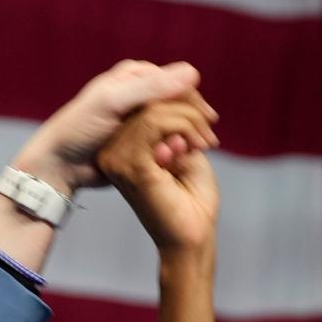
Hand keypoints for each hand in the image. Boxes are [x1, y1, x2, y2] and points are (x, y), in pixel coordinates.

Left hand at [14, 61, 215, 194]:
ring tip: (201, 151)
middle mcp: (136, 94)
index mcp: (132, 76)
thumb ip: (151, 88)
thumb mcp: (114, 103)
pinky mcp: (135, 140)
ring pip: (171, 123)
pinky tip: (184, 160)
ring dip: (187, 136)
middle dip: (193, 120)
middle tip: (210, 140)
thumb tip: (192, 73)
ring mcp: (137, 118)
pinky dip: (174, 149)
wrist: (59, 164)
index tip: (208, 119)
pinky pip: (161, 141)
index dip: (192, 99)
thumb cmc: (79, 129)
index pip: (172, 81)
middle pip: (175, 102)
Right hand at [97, 100, 220, 255]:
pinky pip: (156, 122)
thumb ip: (174, 121)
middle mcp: (112, 153)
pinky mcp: (132, 166)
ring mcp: (118, 160)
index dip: (176, 98)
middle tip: (209, 131)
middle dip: (186, 106)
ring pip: (153, 109)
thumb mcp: (184, 148)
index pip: (142, 102)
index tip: (205, 117)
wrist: (194, 236)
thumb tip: (177, 85)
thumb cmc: (191, 199)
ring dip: (189, 119)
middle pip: (145, 101)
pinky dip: (184, 126)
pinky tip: (196, 146)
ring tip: (205, 142)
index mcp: (120, 148)